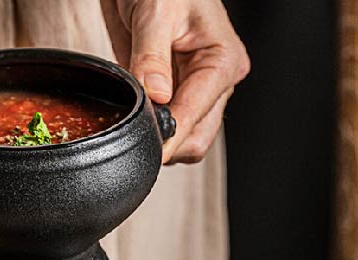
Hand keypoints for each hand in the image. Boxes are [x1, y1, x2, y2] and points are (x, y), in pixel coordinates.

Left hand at [101, 0, 249, 163]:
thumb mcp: (156, 10)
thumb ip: (152, 55)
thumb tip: (154, 96)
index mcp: (222, 60)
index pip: (196, 113)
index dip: (171, 135)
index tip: (149, 148)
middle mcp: (215, 81)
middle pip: (197, 137)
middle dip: (168, 143)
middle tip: (135, 136)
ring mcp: (197, 91)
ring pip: (186, 139)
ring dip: (161, 139)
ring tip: (136, 119)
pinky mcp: (178, 95)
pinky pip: (170, 127)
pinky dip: (153, 130)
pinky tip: (139, 115)